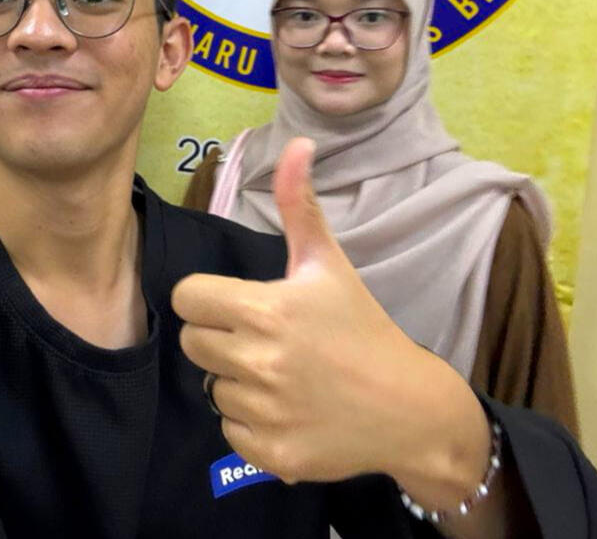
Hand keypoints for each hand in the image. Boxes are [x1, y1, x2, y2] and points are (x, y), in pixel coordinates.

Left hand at [172, 138, 488, 495]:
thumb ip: (299, 204)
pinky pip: (230, 431)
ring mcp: (265, 412)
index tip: (239, 303)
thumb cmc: (362, 327)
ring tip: (283, 376)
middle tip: (265, 339)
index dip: (208, 298)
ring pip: (212, 388)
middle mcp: (260, 362)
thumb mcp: (329, 263)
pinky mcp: (271, 455)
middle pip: (193, 342)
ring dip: (238, 381)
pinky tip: (288, 410)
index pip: (186, 299)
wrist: (410, 408)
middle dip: (221, 337)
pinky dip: (252, 424)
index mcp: (266, 310)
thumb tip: (298, 142)